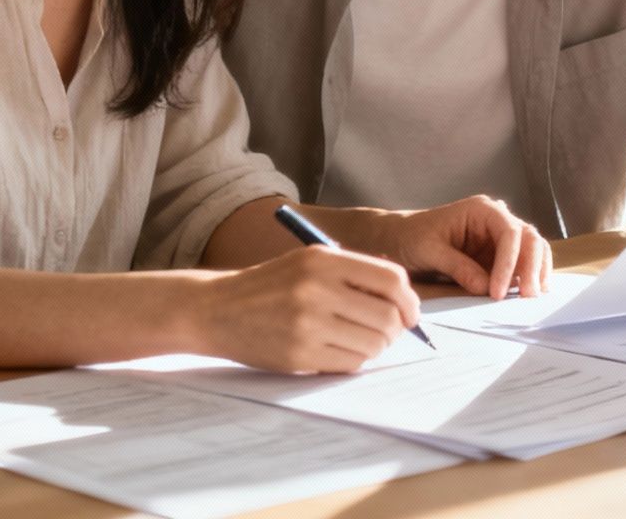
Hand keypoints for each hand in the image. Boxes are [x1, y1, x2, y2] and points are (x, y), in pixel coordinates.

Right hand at [193, 246, 418, 373]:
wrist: (216, 309)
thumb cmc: (269, 286)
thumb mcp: (308, 262)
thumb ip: (354, 272)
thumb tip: (406, 298)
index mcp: (323, 260)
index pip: (391, 279)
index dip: (408, 300)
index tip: (409, 313)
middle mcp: (316, 289)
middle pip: (387, 316)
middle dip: (395, 329)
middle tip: (386, 333)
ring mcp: (307, 324)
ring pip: (373, 344)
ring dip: (375, 347)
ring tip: (357, 340)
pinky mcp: (299, 355)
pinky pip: (350, 364)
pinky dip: (353, 360)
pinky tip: (337, 351)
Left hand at [360, 196, 551, 301]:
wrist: (401, 240)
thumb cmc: (412, 238)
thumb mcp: (428, 250)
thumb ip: (456, 266)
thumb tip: (485, 287)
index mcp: (481, 210)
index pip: (509, 232)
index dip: (509, 262)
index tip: (496, 292)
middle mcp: (497, 220)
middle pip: (529, 238)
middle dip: (531, 267)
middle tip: (527, 296)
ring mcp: (501, 239)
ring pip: (534, 250)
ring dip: (536, 273)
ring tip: (531, 297)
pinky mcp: (500, 257)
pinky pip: (523, 266)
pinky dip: (529, 279)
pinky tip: (526, 295)